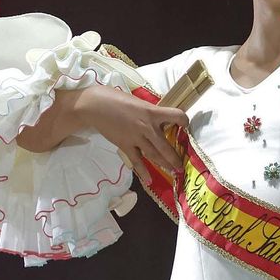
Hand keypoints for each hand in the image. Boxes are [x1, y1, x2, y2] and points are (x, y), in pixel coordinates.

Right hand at [65, 84, 186, 173]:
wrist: (94, 106)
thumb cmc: (115, 99)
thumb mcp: (138, 102)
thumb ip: (150, 112)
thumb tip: (160, 119)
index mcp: (152, 112)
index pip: (176, 115)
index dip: (184, 120)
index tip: (185, 124)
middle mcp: (147, 127)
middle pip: (166, 146)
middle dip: (175, 157)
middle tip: (182, 166)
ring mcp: (136, 138)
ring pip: (154, 155)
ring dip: (165, 165)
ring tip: (174, 172)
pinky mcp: (125, 145)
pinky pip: (137, 161)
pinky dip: (143, 171)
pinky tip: (149, 180)